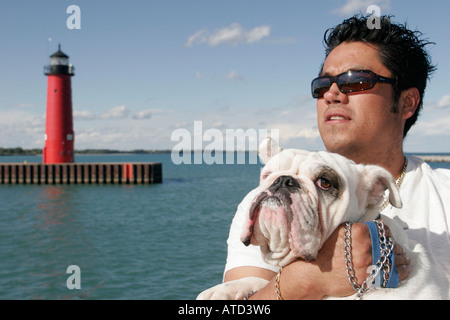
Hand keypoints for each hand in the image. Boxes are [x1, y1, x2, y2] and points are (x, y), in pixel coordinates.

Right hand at [248, 222, 410, 299]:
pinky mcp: (369, 278)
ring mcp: (369, 263)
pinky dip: (402, 270)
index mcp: (360, 232)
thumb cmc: (322, 251)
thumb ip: (354, 227)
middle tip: (394, 246)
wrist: (312, 273)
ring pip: (394, 257)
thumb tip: (368, 224)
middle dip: (393, 244)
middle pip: (390, 243)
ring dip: (400, 256)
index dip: (385, 232)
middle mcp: (367, 247)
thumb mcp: (337, 232)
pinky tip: (403, 267)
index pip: (382, 229)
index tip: (385, 235)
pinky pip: (394, 274)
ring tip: (402, 256)